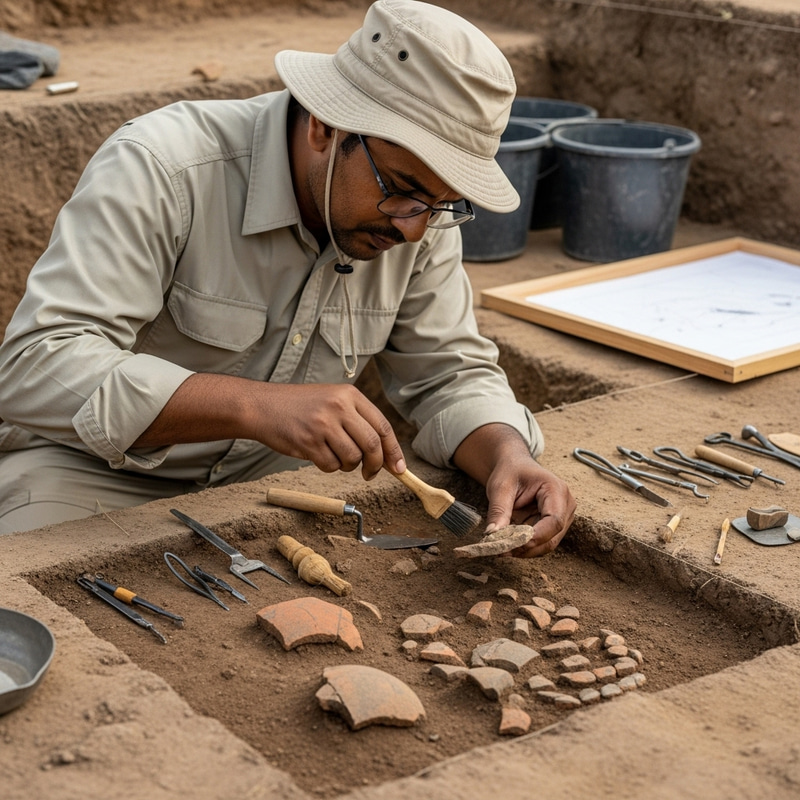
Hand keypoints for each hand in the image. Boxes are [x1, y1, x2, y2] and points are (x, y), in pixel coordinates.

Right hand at [135, 375, 405, 480]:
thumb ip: (358, 421)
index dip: (394, 451)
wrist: (261, 406)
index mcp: (349, 394)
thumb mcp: (332, 401)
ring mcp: (323, 424)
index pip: (383, 426)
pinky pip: (330, 466)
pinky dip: (328, 467)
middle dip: (375, 466)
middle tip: (370, 474)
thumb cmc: (300, 406)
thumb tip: (386, 454)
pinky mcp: (308, 441)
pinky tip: (317, 455)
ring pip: (352, 458)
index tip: (399, 468)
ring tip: (335, 457)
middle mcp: (339, 407)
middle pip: (372, 445)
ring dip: (347, 466)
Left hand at [453, 423, 575, 557]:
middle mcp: (566, 505)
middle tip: (500, 550)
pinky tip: (508, 544)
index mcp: (556, 489)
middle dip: (526, 547)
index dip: (535, 537)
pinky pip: (541, 543)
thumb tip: (492, 536)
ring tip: (501, 547)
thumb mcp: (500, 488)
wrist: (515, 467)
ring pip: (547, 544)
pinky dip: (524, 547)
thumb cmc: (510, 472)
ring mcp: (563, 517)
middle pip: (552, 537)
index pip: (553, 521)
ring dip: (524, 550)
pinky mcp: (554, 526)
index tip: (511, 545)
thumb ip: (498, 511)